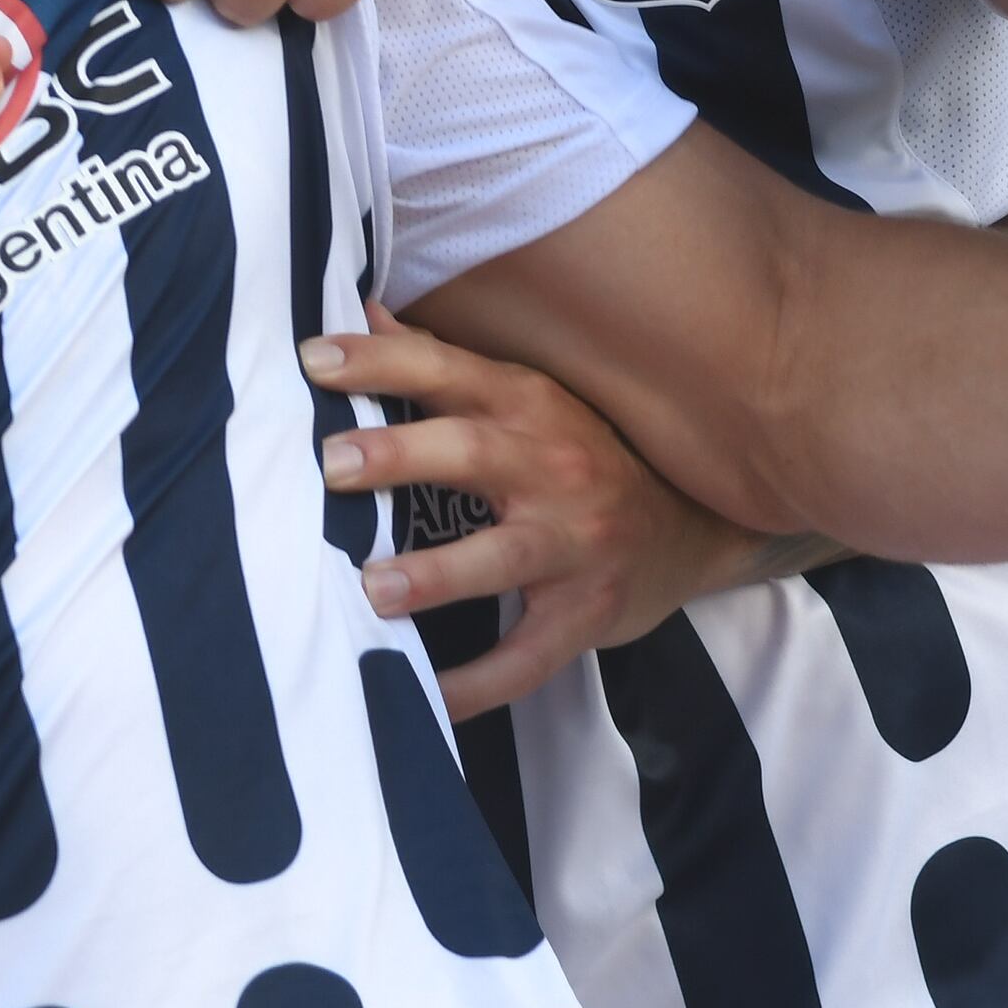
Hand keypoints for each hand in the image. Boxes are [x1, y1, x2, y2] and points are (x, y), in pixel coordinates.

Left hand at [308, 309, 799, 709]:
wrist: (694, 530)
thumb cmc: (583, 457)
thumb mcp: (524, 399)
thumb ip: (440, 363)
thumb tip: (358, 308)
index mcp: (529, 405)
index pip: (447, 370)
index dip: (381, 361)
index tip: (313, 360)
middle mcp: (554, 467)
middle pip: (472, 453)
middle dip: (400, 456)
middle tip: (331, 465)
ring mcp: (576, 544)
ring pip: (504, 558)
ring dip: (437, 573)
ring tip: (373, 588)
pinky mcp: (588, 613)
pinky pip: (528, 657)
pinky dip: (478, 684)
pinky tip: (427, 698)